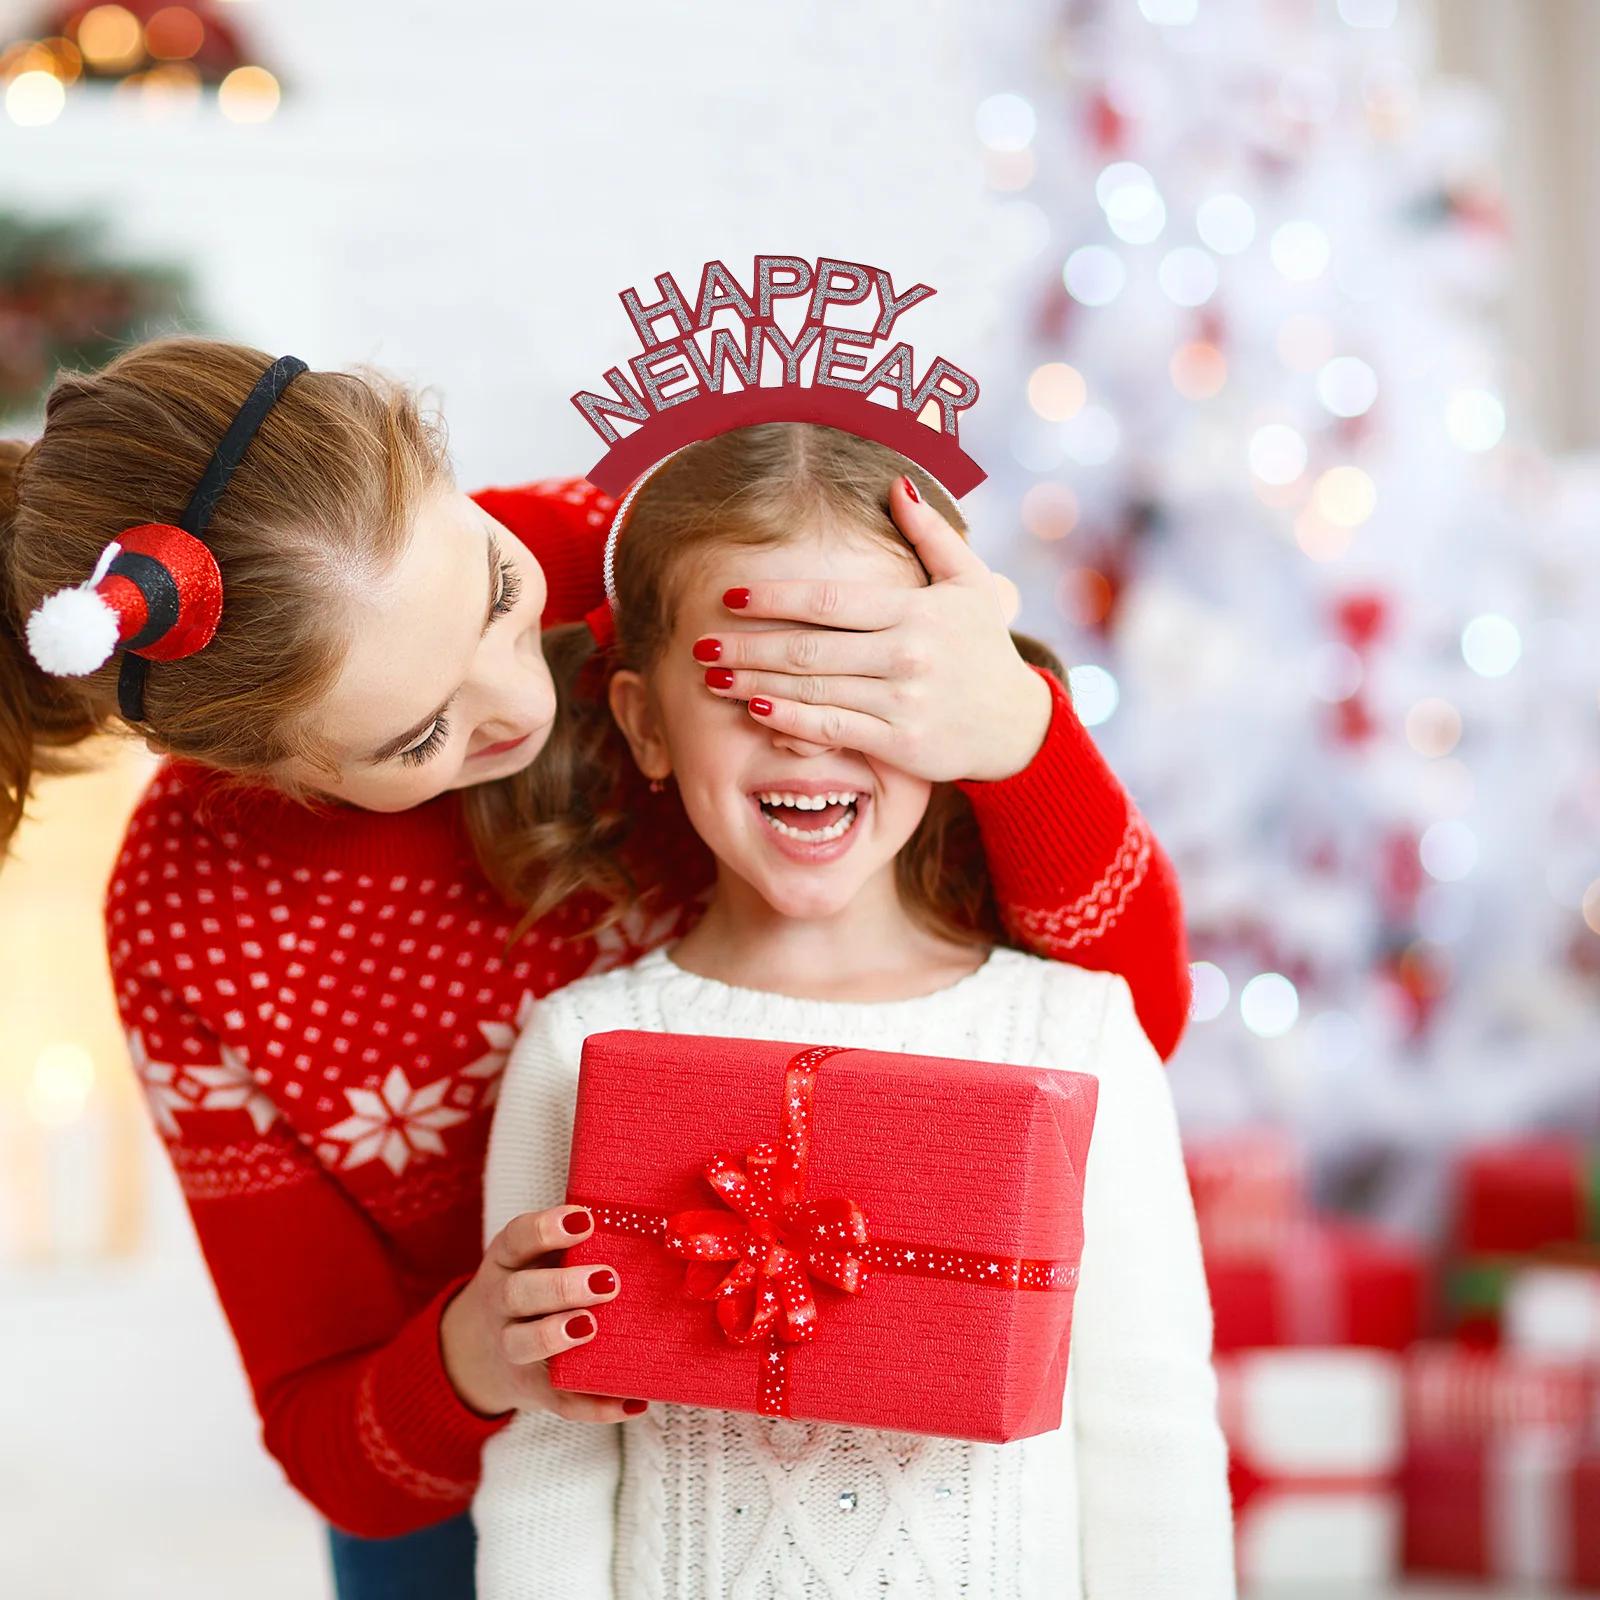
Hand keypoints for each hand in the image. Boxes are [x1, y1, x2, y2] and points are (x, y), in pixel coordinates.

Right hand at [440, 1204, 643, 1422]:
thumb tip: (642, 1222)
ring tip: (592, 1327)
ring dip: (557, 1335)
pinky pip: (560, 1401)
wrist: (479, 1348)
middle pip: (519, 1293)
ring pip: (524, 1344)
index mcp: (506, 1261)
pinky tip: (634, 1402)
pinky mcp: (531, 1389)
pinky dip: (596, 1406)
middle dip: (561, 1287)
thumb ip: (572, 1242)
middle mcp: (501, 1304)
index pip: (518, 1238)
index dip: (547, 1228)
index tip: (585, 1220)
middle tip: (606, 1281)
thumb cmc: (531, 1282)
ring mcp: (512, 1349)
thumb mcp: (534, 1256)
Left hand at [695, 477, 1053, 781]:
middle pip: (810, 647)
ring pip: (814, 689)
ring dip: (755, 684)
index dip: (775, 598)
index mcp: (915, 611)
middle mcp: (906, 654)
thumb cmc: (982, 648)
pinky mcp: (898, 742)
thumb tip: (896, 483)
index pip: (831, 600)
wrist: (1014, 726)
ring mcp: (901, 700)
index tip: (730, 597)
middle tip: (702, 644)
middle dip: (749, 646)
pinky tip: (755, 712)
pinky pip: (834, 728)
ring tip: (712, 678)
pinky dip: (791, 720)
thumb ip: (931, 534)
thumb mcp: (968, 583)